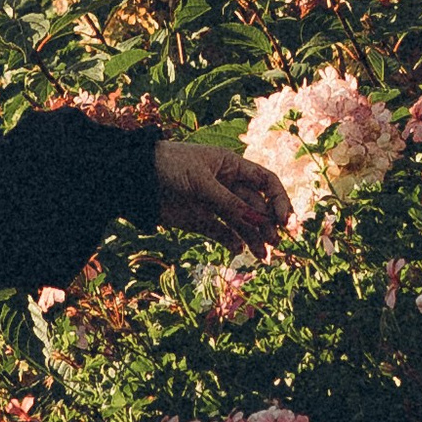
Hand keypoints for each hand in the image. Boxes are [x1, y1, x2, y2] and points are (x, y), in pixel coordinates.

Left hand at [155, 139, 291, 253]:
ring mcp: (215, 204)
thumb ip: (229, 202)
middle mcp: (228, 185)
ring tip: (262, 256)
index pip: (266, 182)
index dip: (279, 200)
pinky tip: (238, 250)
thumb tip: (258, 221)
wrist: (136, 178)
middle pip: (257, 206)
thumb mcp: (201, 181)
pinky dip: (232, 242)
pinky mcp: (201, 220)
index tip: (285, 220)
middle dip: (268, 223)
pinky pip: (223, 233)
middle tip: (274, 242)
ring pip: (242, 223)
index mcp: (233, 166)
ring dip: (254, 238)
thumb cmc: (170, 166)